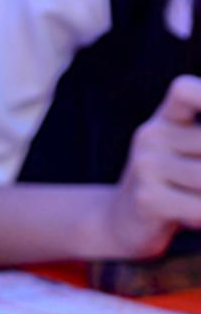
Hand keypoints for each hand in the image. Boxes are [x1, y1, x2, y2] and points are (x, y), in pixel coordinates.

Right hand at [103, 76, 200, 259]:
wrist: (119, 222)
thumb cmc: (172, 186)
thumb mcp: (190, 154)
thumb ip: (200, 142)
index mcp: (166, 120)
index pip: (184, 91)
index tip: (198, 121)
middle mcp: (151, 136)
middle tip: (195, 182)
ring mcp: (145, 166)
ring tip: (195, 198)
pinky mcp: (148, 198)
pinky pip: (200, 207)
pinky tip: (192, 217)